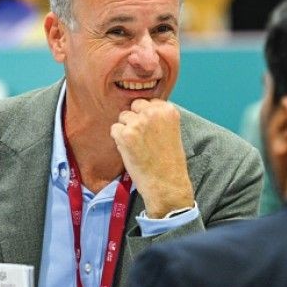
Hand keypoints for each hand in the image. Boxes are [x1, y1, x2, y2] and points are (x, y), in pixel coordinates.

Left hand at [111, 98, 194, 217]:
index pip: (149, 102)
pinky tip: (130, 151)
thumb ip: (158, 118)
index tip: (151, 130)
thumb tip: (138, 110)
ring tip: (137, 146)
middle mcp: (153, 112)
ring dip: (126, 130)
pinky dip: (118, 140)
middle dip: (135, 119)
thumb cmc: (169, 161)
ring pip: (123, 117)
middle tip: (142, 138)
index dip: (147, 116)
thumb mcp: (171, 132)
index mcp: (168, 110)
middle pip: (134, 106)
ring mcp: (138, 123)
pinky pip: (114, 129)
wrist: (166, 184)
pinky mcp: (125, 134)